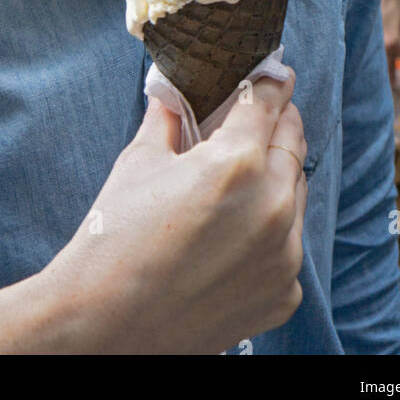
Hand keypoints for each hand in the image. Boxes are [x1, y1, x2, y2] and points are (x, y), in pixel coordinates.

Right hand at [42, 71, 306, 354]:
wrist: (103, 326)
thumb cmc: (114, 239)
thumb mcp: (139, 162)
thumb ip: (168, 119)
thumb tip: (176, 92)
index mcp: (237, 163)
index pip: (269, 102)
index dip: (269, 82)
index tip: (273, 73)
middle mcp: (273, 206)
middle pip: (292, 142)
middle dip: (276, 124)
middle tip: (259, 115)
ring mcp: (284, 256)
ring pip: (296, 194)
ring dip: (276, 176)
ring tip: (239, 178)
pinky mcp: (283, 293)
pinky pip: (288, 245)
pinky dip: (269, 231)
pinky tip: (232, 233)